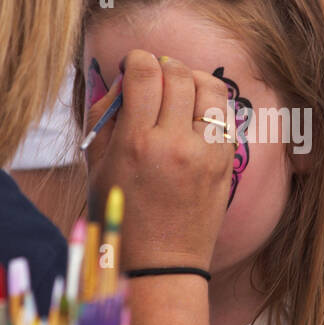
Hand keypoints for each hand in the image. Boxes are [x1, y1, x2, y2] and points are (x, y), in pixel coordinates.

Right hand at [84, 50, 233, 270]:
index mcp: (136, 143)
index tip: (131, 65)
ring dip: (190, 78)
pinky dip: (208, 104)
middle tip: (152, 75)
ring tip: (177, 89)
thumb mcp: (96, 167)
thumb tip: (124, 79)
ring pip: (208, 86)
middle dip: (162, 65)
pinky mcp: (226, 161)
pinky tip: (193, 114)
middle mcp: (175, 143)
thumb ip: (105, 116)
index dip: (137, 59)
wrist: (162, 265)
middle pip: (177, 73)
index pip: (144, 73)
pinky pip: (222, 113)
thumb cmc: (121, 216)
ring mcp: (207, 152)